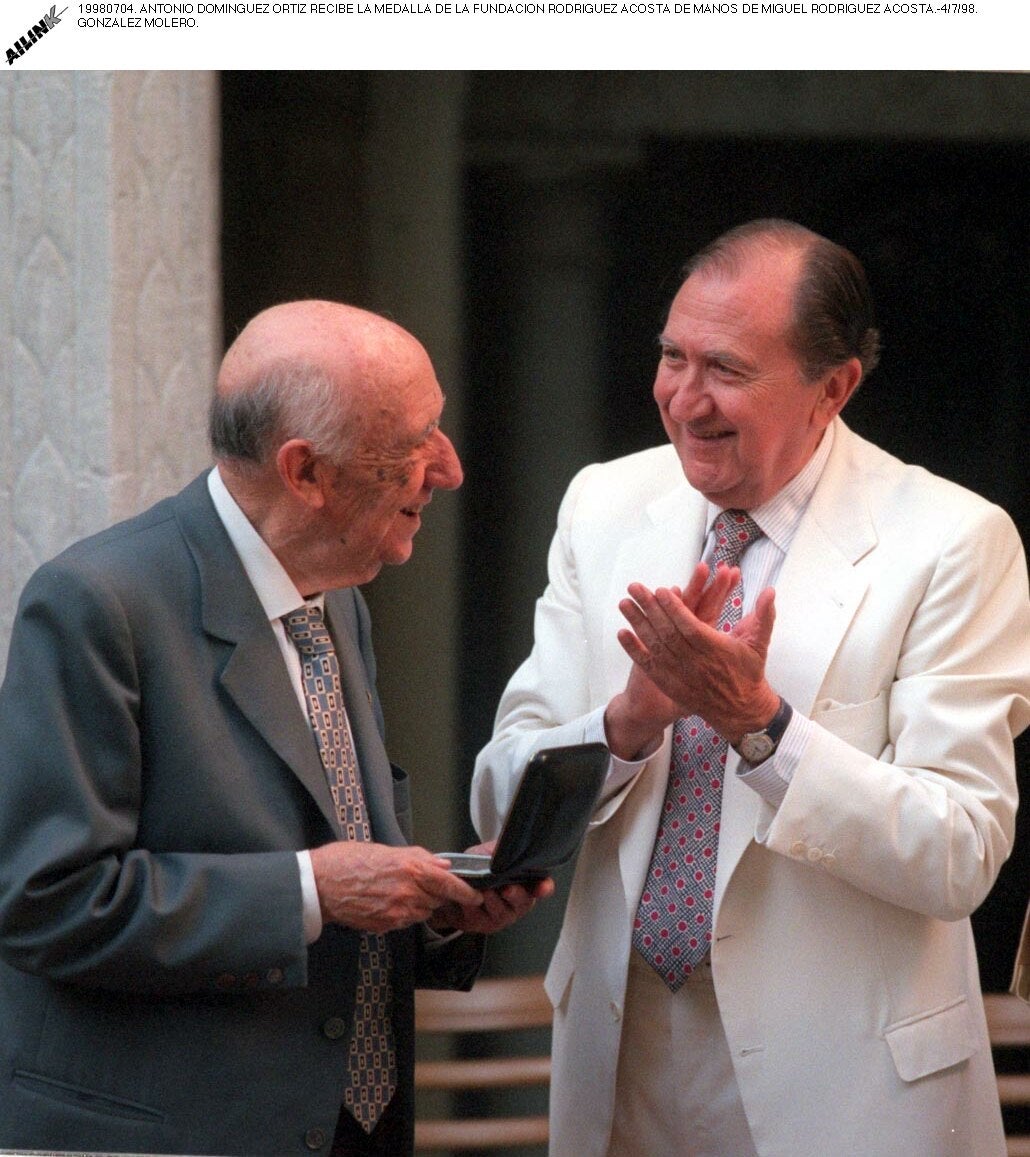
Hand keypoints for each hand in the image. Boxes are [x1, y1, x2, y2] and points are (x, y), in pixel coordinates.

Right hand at [310, 841, 483, 932]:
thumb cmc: (348, 861)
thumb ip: (418, 858)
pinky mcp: (386, 925)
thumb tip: (442, 864)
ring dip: (420, 904)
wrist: (320, 885)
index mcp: (410, 869)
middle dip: (436, 894)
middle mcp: (408, 893)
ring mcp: (397, 912)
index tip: (475, 895)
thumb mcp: (386, 850)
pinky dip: (404, 913)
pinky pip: (406, 921)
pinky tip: (388, 901)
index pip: (449, 884)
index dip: (465, 892)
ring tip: (400, 891)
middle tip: (422, 885)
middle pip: (438, 900)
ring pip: (423, 912)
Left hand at [429, 841, 554, 934]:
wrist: (453, 886)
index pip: (543, 887)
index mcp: (525, 884)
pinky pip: (479, 915)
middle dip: (516, 894)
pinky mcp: (482, 925)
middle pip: (523, 901)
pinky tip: (468, 897)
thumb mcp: (489, 853)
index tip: (543, 887)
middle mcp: (518, 903)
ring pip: (500, 911)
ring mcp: (501, 917)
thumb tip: (507, 843)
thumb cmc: (477, 868)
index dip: (545, 887)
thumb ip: (500, 849)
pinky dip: (473, 905)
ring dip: (492, 899)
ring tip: (484, 889)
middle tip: (507, 888)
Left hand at [616, 575, 778, 744]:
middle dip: (650, 608)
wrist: (740, 711)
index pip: (691, 627)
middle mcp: (696, 663)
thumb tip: (771, 591)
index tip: (662, 590)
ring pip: (655, 646)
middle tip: (636, 588)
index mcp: (716, 650)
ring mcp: (680, 675)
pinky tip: (622, 633)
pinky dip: (634, 650)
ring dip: (638, 624)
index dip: (675, 609)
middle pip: (668, 633)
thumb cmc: (749, 674)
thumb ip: (764, 616)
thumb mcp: (759, 645)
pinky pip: (649, 666)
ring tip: (624, 603)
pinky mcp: (670, 684)